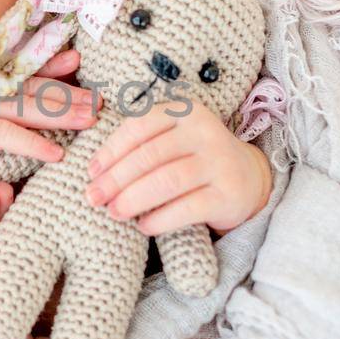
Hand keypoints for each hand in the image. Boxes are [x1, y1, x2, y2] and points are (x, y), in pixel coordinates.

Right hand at [0, 48, 101, 186]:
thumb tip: (29, 108)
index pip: (20, 68)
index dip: (51, 61)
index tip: (79, 58)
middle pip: (31, 88)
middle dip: (69, 93)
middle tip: (103, 100)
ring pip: (23, 107)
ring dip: (60, 113)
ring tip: (91, 120)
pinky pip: (3, 135)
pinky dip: (30, 142)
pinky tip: (55, 153)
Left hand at [82, 98, 271, 236]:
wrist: (248, 179)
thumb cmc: (194, 159)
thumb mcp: (172, 140)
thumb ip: (140, 145)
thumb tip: (94, 172)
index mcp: (185, 112)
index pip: (140, 126)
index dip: (111, 150)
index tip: (91, 171)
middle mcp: (205, 132)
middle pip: (150, 155)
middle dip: (116, 178)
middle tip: (94, 197)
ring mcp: (219, 162)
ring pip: (167, 181)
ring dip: (133, 199)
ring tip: (114, 212)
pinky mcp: (227, 194)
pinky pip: (187, 208)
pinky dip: (160, 219)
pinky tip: (144, 226)